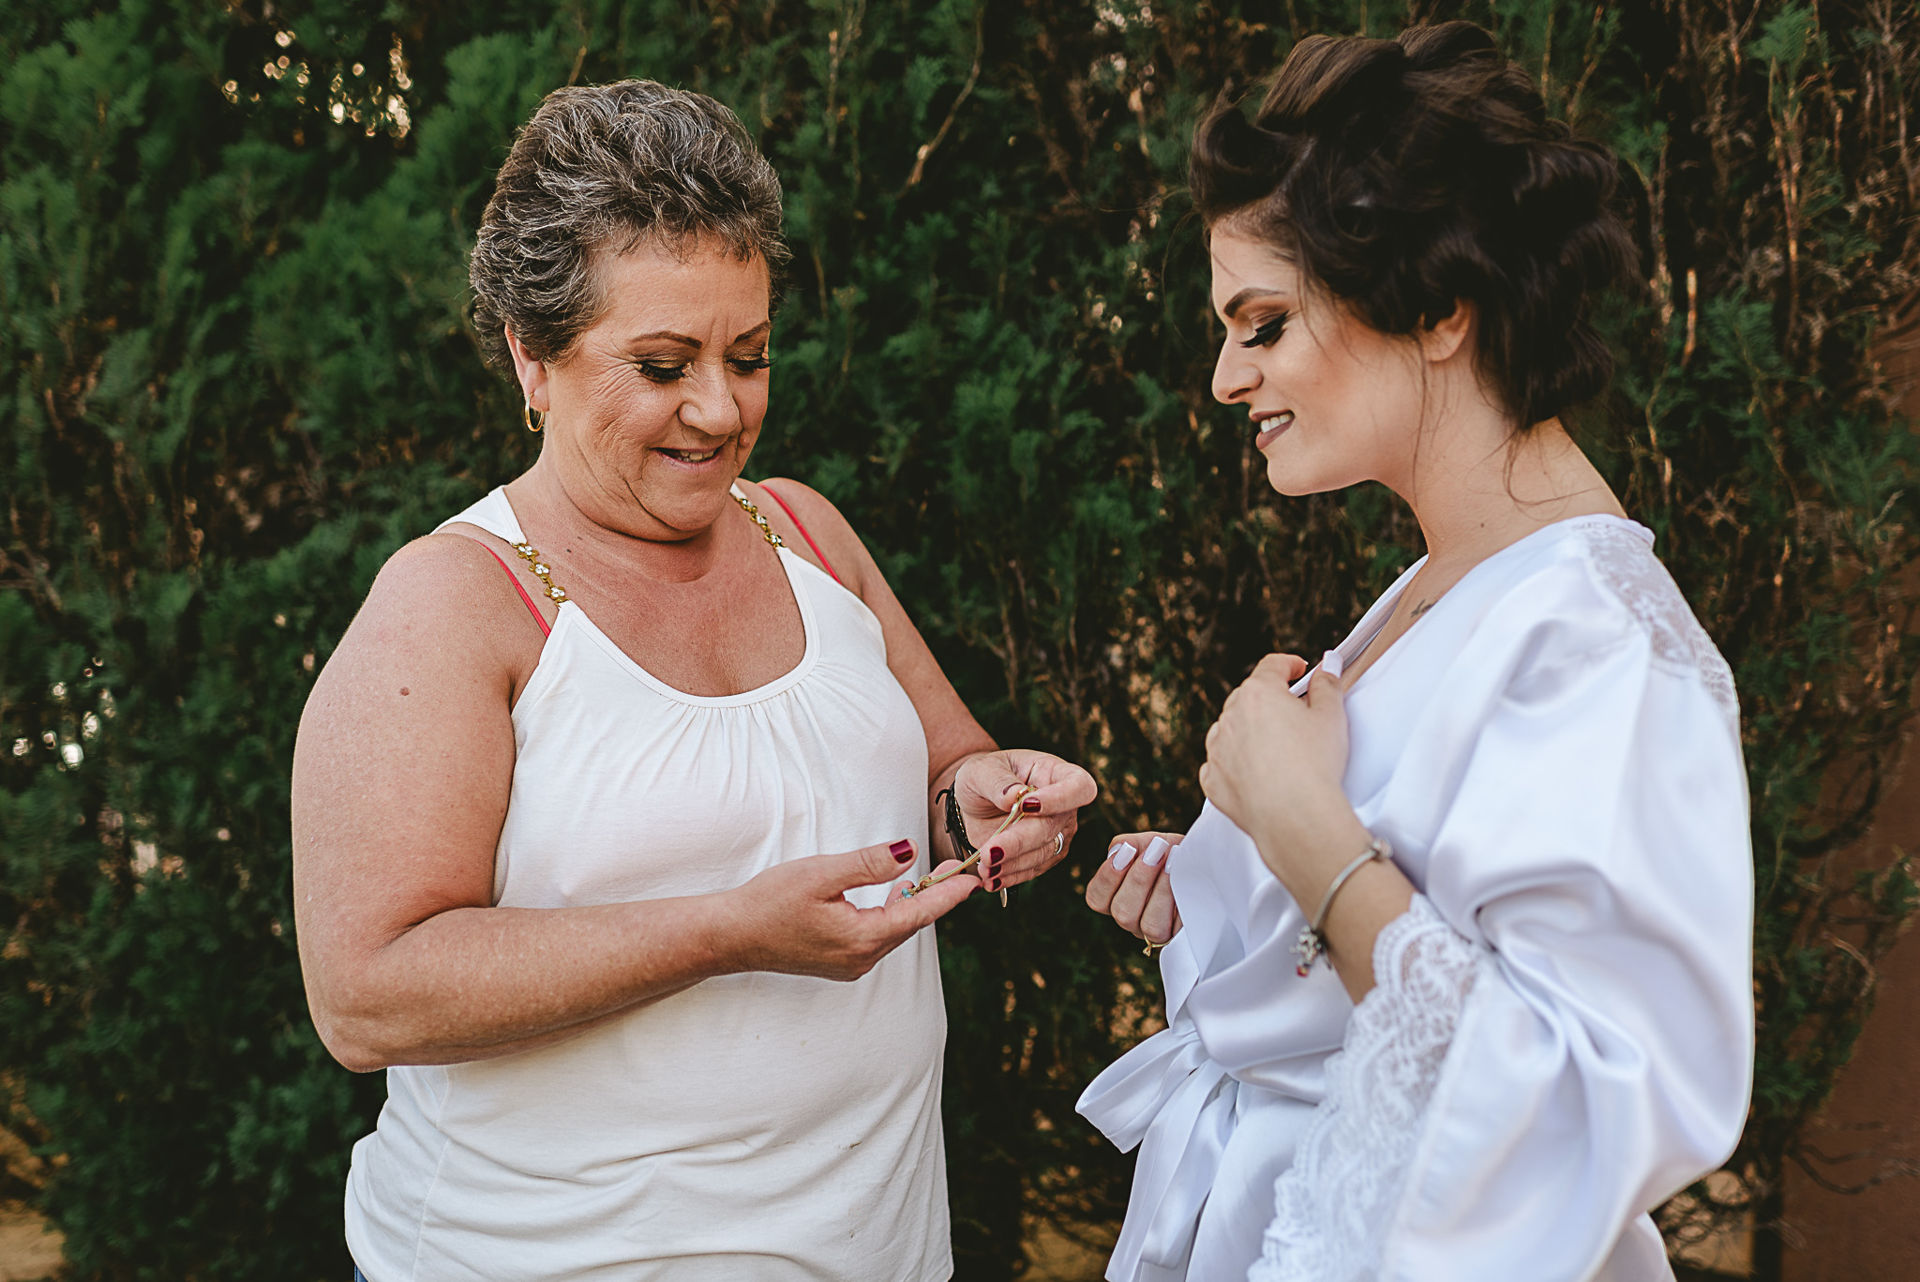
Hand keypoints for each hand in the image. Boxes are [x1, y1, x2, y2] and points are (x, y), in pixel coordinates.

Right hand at [720, 839, 980, 980]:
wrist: (730, 936)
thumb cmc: (769, 901)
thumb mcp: (821, 873)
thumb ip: (867, 864)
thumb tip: (908, 853)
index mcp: (863, 938)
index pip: (919, 913)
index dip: (949, 893)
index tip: (975, 877)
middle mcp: (862, 958)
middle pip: (911, 924)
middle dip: (937, 897)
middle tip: (959, 868)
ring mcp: (850, 964)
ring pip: (895, 931)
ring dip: (914, 905)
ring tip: (936, 878)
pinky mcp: (839, 962)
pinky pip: (878, 936)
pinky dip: (892, 915)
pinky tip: (895, 895)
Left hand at [950, 749, 1097, 892]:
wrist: (977, 801)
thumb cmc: (984, 776)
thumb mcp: (981, 770)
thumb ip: (997, 782)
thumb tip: (1014, 796)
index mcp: (1057, 774)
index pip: (1078, 787)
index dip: (1058, 799)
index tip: (1025, 805)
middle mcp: (1064, 806)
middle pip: (1052, 828)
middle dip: (1018, 842)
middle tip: (988, 853)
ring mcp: (1058, 833)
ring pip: (1042, 854)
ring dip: (1011, 864)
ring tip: (983, 868)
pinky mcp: (1045, 856)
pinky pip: (1032, 870)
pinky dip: (1010, 876)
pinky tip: (991, 879)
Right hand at [1085, 831, 1182, 945]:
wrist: (1206, 861)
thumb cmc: (1172, 851)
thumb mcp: (1148, 842)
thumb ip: (1127, 844)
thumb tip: (1120, 849)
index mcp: (1117, 898)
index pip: (1097, 899)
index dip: (1108, 877)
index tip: (1126, 850)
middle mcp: (1134, 920)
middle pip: (1122, 913)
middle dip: (1139, 879)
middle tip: (1156, 850)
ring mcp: (1158, 932)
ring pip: (1150, 925)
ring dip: (1161, 890)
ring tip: (1172, 860)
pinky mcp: (1182, 937)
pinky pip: (1177, 928)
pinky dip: (1179, 900)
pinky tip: (1184, 877)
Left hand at [1201, 653, 1365, 896]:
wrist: (1295, 817)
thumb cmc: (1315, 764)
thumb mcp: (1332, 716)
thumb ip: (1327, 685)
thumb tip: (1326, 668)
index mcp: (1257, 693)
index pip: (1272, 666)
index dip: (1290, 665)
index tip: (1300, 671)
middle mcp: (1229, 716)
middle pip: (1249, 697)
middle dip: (1270, 700)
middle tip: (1295, 714)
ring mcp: (1216, 749)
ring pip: (1231, 729)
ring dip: (1250, 731)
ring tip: (1277, 748)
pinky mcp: (1213, 780)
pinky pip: (1222, 763)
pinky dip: (1236, 763)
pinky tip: (1258, 773)